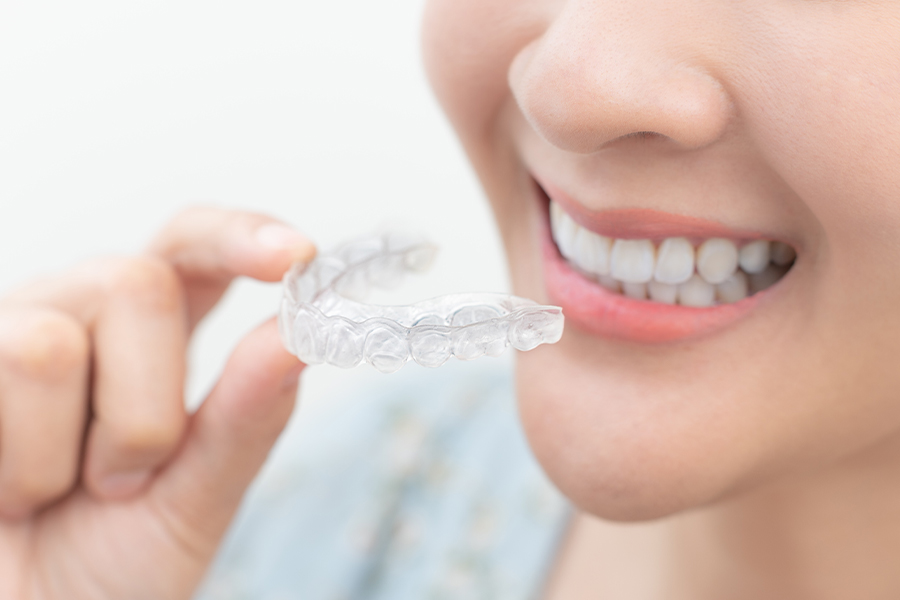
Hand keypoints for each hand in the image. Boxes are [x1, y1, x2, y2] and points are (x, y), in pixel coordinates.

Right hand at [0, 207, 314, 598]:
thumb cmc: (104, 574)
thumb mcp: (193, 500)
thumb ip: (246, 418)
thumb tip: (298, 335)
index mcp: (150, 337)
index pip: (195, 248)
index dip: (241, 237)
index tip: (298, 256)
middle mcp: (76, 317)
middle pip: (137, 282)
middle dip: (146, 406)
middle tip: (120, 483)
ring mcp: (5, 337)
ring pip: (53, 342)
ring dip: (71, 452)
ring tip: (50, 496)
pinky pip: (2, 372)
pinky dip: (19, 468)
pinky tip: (4, 496)